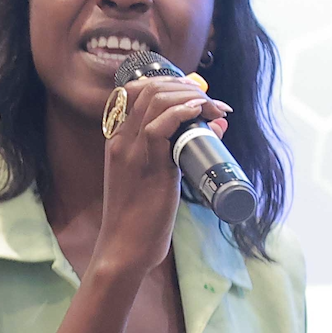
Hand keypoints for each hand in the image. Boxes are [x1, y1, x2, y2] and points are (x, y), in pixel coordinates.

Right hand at [96, 75, 229, 275]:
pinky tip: (200, 113)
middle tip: (210, 101)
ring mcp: (131, 151)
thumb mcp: (154, 179)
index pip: (135, 91)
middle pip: (147, 88)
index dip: (168, 83)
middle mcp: (121, 140)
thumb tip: (213, 127)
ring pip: (155, 100)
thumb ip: (176, 153)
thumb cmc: (140, 219)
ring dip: (190, 97)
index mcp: (118, 141)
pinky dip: (183, 112)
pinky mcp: (147, 166)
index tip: (194, 94)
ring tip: (213, 108)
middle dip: (184, 86)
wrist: (123, 249)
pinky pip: (161, 126)